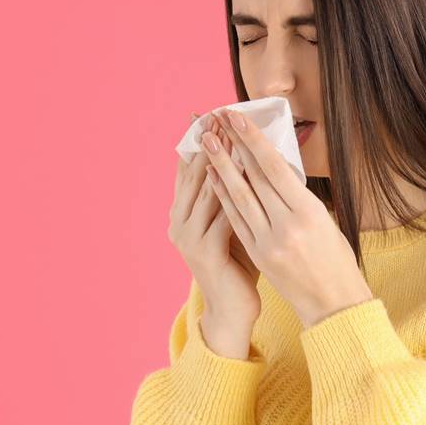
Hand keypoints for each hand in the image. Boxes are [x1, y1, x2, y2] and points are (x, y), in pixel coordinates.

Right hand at [168, 112, 261, 348]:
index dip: (197, 141)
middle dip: (207, 143)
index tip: (207, 114)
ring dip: (220, 160)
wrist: (233, 310)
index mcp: (182, 214)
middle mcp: (179, 222)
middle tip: (218, 114)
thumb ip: (232, 196)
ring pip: (206, 189)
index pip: (188, 169)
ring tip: (232, 134)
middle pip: (194, 173)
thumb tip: (246, 158)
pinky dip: (234, 191)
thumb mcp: (233, 223)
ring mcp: (188, 237)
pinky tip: (246, 173)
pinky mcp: (204, 251)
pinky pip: (221, 213)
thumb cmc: (238, 264)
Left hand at [202, 107, 374, 327]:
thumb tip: (275, 167)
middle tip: (216, 122)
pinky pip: (236, 220)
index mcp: (310, 212)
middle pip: (254, 178)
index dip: (254, 141)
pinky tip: (213, 178)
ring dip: (221, 167)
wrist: (334, 303)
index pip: (276, 168)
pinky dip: (224, 197)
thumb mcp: (325, 220)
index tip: (237, 118)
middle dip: (234, 146)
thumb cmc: (336, 258)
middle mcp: (287, 225)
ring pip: (240, 197)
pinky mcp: (258, 255)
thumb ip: (299, 197)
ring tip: (208, 144)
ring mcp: (269, 242)